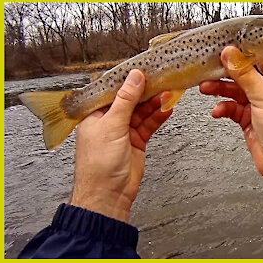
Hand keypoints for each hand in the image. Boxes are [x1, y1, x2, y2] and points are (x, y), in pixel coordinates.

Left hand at [70, 70, 172, 221]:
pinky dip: (158, 117)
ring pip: (141, 112)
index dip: (126, 79)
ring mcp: (123, 131)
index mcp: (94, 114)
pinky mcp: (136, 142)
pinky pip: (148, 125)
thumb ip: (126, 100)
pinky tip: (167, 109)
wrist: (108, 195)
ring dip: (154, 103)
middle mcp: (108, 121)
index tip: (142, 68)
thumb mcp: (112, 125)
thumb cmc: (99, 164)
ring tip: (168, 93)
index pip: (112, 90)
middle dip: (145, 90)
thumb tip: (134, 77)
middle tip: (161, 78)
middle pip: (129, 99)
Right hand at [200, 47, 262, 202]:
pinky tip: (217, 111)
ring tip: (205, 88)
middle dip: (225, 73)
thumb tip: (230, 53)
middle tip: (208, 69)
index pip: (259, 59)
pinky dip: (223, 109)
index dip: (242, 53)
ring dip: (220, 90)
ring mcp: (258, 106)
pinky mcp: (248, 121)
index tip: (224, 49)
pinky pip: (232, 110)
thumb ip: (245, 74)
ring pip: (235, 92)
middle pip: (243, 75)